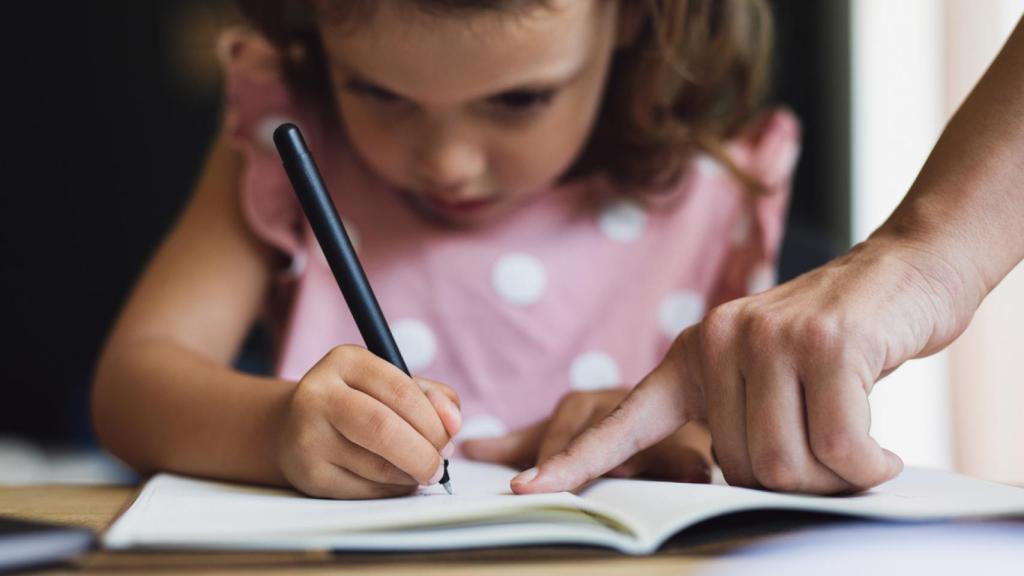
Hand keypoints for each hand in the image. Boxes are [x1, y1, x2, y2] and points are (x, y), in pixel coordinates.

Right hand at [276, 345, 460, 498]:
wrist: (294, 427)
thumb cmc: (359, 402)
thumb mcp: (391, 383)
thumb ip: (431, 396)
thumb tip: (453, 423)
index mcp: (346, 361)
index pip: (402, 391)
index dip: (434, 422)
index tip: (450, 439)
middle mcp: (319, 394)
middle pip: (384, 429)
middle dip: (424, 454)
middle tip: (439, 466)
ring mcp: (308, 436)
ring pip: (377, 466)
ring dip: (410, 475)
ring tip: (416, 471)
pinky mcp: (308, 474)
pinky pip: (364, 490)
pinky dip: (390, 490)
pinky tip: (392, 481)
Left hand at [510, 237, 975, 494]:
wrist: (905, 271)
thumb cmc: (836, 342)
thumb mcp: (766, 372)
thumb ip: (733, 417)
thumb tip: (721, 481)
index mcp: (693, 356)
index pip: (624, 418)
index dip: (578, 460)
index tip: (527, 489)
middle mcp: (719, 341)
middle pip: (741, 469)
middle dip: (796, 479)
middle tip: (831, 447)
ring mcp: (768, 337)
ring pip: (786, 466)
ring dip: (835, 474)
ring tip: (855, 436)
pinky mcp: (824, 344)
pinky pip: (840, 449)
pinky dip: (869, 465)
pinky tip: (883, 447)